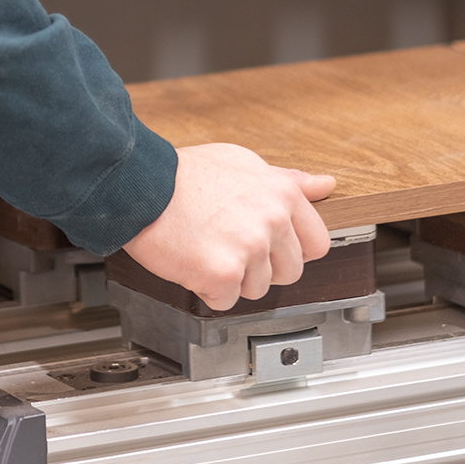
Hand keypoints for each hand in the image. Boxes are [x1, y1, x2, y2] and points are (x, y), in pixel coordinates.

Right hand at [124, 144, 334, 311]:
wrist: (139, 185)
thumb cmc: (184, 174)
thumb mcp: (242, 163)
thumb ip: (287, 179)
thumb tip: (325, 185)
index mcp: (282, 194)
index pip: (317, 243)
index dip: (291, 249)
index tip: (271, 246)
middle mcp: (271, 221)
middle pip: (289, 272)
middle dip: (261, 266)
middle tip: (229, 244)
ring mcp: (248, 248)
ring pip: (257, 289)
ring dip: (232, 278)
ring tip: (207, 248)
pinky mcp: (222, 273)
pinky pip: (226, 300)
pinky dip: (206, 288)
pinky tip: (193, 261)